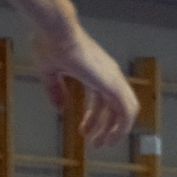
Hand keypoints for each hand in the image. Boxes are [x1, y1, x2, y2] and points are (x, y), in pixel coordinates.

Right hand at [34, 26, 138, 148]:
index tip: (84, 132)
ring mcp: (113, 78)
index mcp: (95, 72)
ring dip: (117, 130)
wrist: (55, 31)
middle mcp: (108, 75)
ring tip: (103, 144)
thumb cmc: (50, 44)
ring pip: (126, 110)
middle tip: (97, 144)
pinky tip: (111, 137)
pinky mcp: (112, 82)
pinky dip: (122, 126)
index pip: (103, 100)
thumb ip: (55, 90)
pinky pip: (127, 109)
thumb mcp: (49, 72)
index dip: (95, 118)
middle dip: (107, 127)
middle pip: (115, 107)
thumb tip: (59, 107)